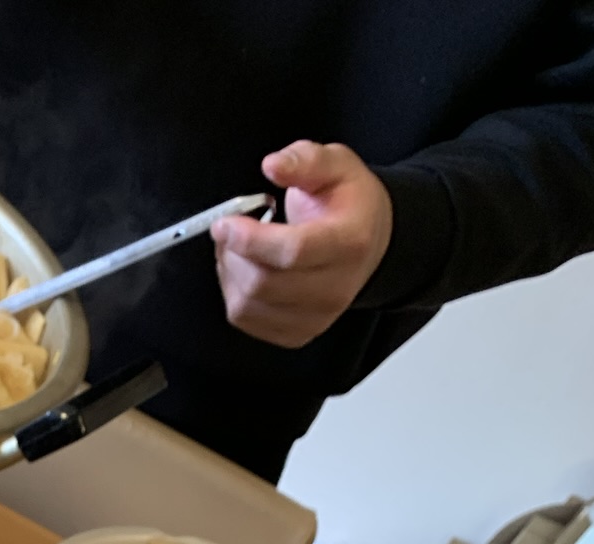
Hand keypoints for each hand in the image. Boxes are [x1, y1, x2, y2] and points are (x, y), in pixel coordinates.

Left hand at [211, 140, 392, 348]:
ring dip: (229, 272)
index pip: (292, 251)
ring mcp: (316, 317)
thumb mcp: (335, 165)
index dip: (249, 239)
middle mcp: (336, 288)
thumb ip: (304, 160)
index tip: (225, 222)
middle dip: (233, 253)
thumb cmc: (349, 204)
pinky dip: (233, 292)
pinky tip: (244, 269)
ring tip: (238, 246)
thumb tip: (273, 165)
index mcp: (349, 243)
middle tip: (228, 228)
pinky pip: (245, 319)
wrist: (368, 242)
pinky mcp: (296, 333)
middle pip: (263, 283)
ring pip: (247, 305)